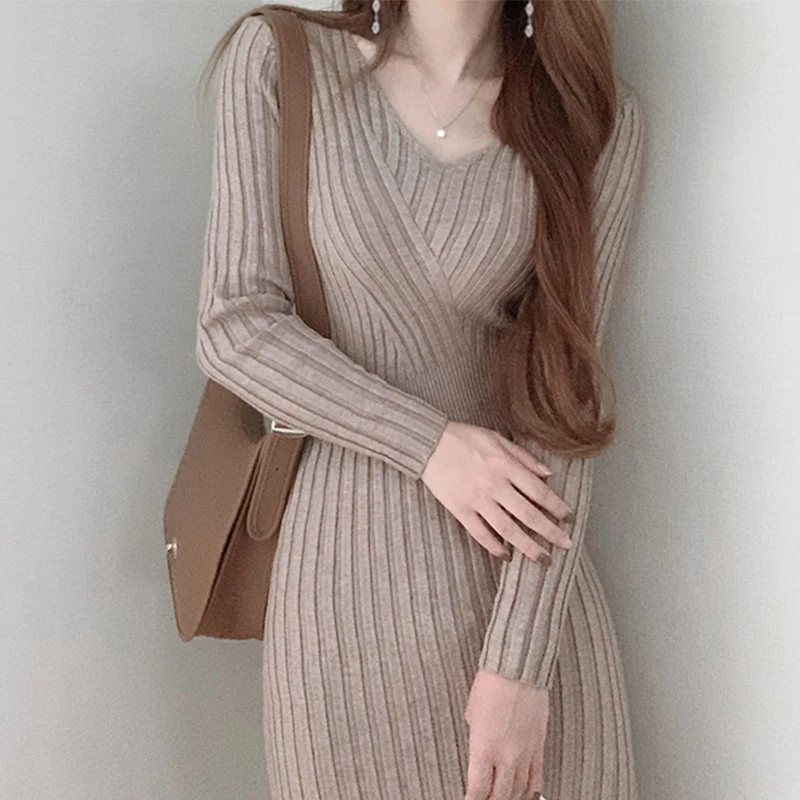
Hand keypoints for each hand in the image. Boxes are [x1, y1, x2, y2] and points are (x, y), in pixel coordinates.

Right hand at [421, 421, 572, 563]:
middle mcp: (494, 485)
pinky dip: (494, 547)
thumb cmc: (463, 438)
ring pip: (508, 530)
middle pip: (528, 515)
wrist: (428, 442)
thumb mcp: (497, 438)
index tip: (568, 518)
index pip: (539, 491)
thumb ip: (523, 457)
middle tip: (565, 545)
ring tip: (543, 559)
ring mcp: (477, 499)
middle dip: (550, 532)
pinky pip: (480, 534)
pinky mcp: (460, 509)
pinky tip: (507, 556)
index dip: (556, 506)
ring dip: (528, 546)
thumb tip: (547, 473)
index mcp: (506, 466)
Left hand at [464, 669, 548, 799]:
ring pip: (520, 791)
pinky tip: (523, 790)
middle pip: (499, 796)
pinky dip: (529, 788)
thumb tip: (479, 750)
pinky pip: (537, 777)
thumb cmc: (490, 684)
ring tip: (501, 797)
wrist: (518, 668)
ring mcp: (525, 753)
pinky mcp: (539, 745)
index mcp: (484, 748)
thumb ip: (476, 737)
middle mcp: (506, 756)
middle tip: (484, 799)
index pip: (478, 790)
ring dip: (509, 797)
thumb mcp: (472, 713)